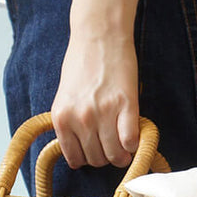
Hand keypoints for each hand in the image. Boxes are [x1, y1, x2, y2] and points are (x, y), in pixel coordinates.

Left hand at [51, 27, 140, 169]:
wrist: (99, 35)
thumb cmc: (81, 64)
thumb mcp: (65, 98)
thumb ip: (70, 124)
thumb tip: (82, 150)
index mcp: (62, 118)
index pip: (76, 160)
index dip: (88, 158)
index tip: (96, 150)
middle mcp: (80, 119)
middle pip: (97, 160)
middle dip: (106, 156)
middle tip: (112, 143)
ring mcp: (103, 113)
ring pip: (115, 155)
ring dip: (122, 154)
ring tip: (124, 141)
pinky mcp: (126, 105)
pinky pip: (130, 141)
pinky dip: (134, 143)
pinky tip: (133, 133)